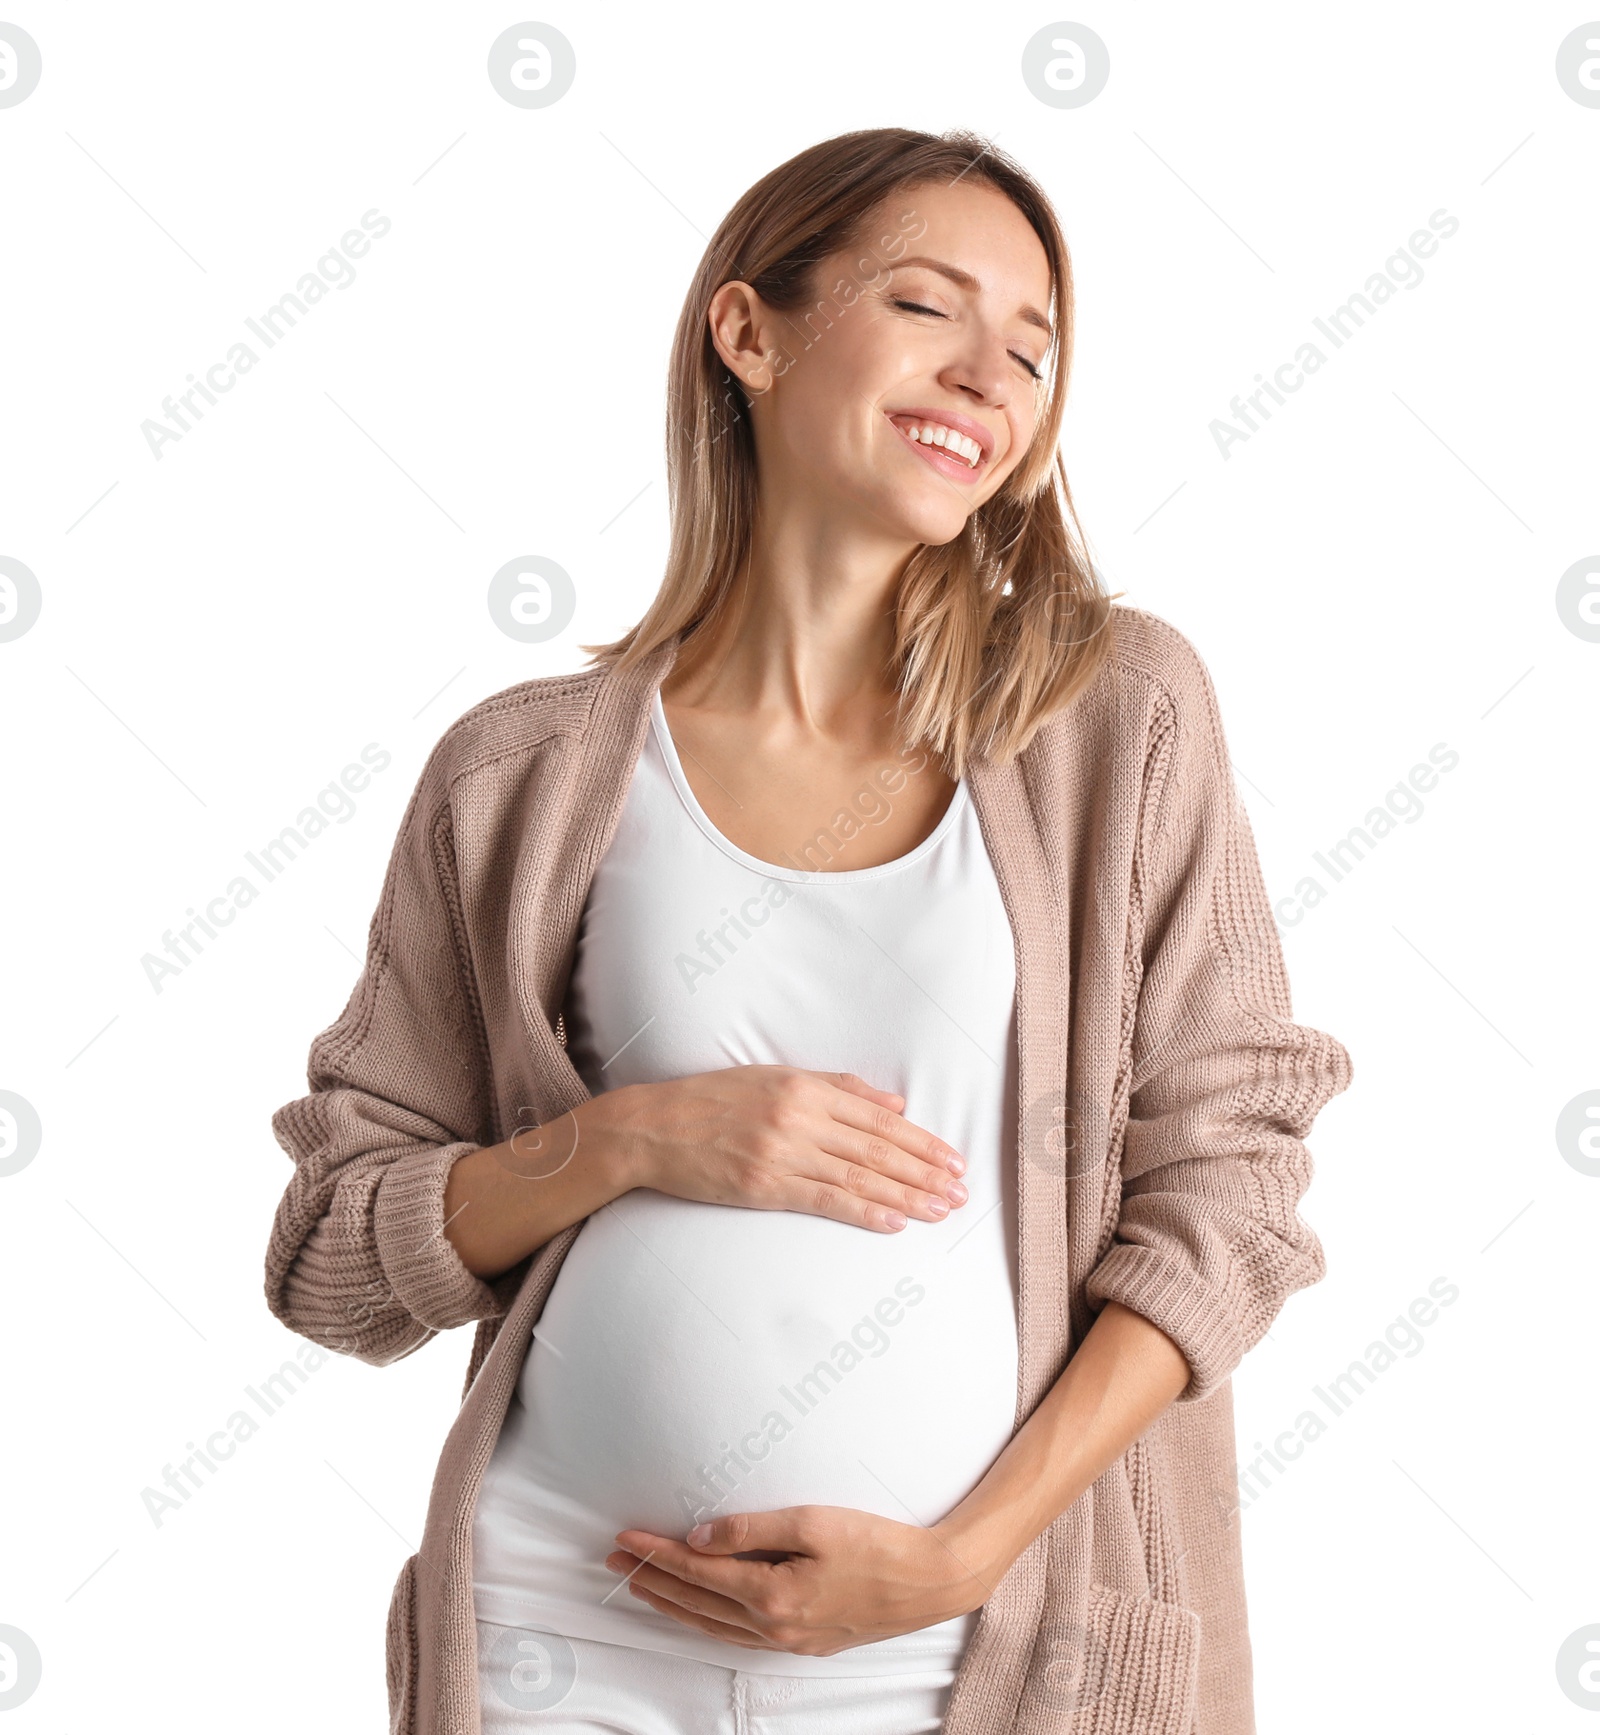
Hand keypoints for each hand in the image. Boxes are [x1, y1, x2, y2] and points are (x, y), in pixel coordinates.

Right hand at [596, 1066, 967, 1233]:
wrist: (653, 1128)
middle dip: (924, 1170)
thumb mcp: (774, 1078)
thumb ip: (836, 1088)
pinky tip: (894, 1221)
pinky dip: (863, 1211)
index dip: (920, 1140)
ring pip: (858, 1175)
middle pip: (876, 1147)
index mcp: (803, 1086)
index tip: (952, 1158)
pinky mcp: (762, 1186)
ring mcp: (780, 1152)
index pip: (878, 1118)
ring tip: (941, 1209)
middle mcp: (797, 1117)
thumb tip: (894, 1104)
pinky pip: (824, 1200)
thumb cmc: (713, 1101)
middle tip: (961, 1189)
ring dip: (906, 1194)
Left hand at [602, 1505, 999, 1655]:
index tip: (624, 1538)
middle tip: (614, 1561)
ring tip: (642, 1586)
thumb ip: (751, 1529)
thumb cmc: (877, 1544)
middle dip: (652, 1580)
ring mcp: (789, 1639)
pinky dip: (709, 1621)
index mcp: (772, 1595)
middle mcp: (773, 1626)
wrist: (931, 1582)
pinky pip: (739, 1636)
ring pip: (713, 1625)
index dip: (656, 1554)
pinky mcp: (806, 1641)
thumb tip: (698, 1537)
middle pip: (697, 1603)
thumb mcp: (813, 1522)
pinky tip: (701, 1611)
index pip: (697, 1572)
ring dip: (674, 1604)